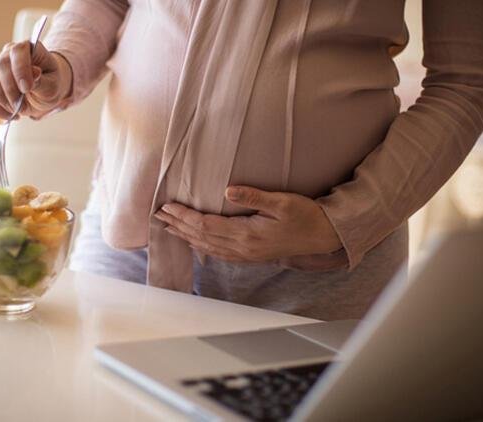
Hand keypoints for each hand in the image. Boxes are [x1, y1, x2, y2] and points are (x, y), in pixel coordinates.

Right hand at [0, 41, 72, 119]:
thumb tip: (34, 72)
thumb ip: (42, 81)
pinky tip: (10, 115)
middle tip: (22, 104)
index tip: (27, 88)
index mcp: (29, 49)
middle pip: (0, 64)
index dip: (20, 69)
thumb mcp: (52, 86)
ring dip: (0, 97)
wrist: (45, 94)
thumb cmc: (50, 85)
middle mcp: (9, 54)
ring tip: (16, 109)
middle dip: (10, 88)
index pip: (18, 50)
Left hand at [154, 186, 342, 262]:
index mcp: (247, 234)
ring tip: (169, 227)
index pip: (206, 225)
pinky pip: (219, 254)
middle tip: (158, 215)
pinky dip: (202, 247)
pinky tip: (194, 242)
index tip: (168, 206)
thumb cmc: (305, 216)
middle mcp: (242, 248)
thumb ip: (253, 196)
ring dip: (186, 237)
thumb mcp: (282, 201)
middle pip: (201, 238)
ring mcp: (246, 254)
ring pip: (207, 248)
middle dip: (179, 225)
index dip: (185, 216)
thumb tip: (228, 191)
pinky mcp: (251, 256)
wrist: (323, 236)